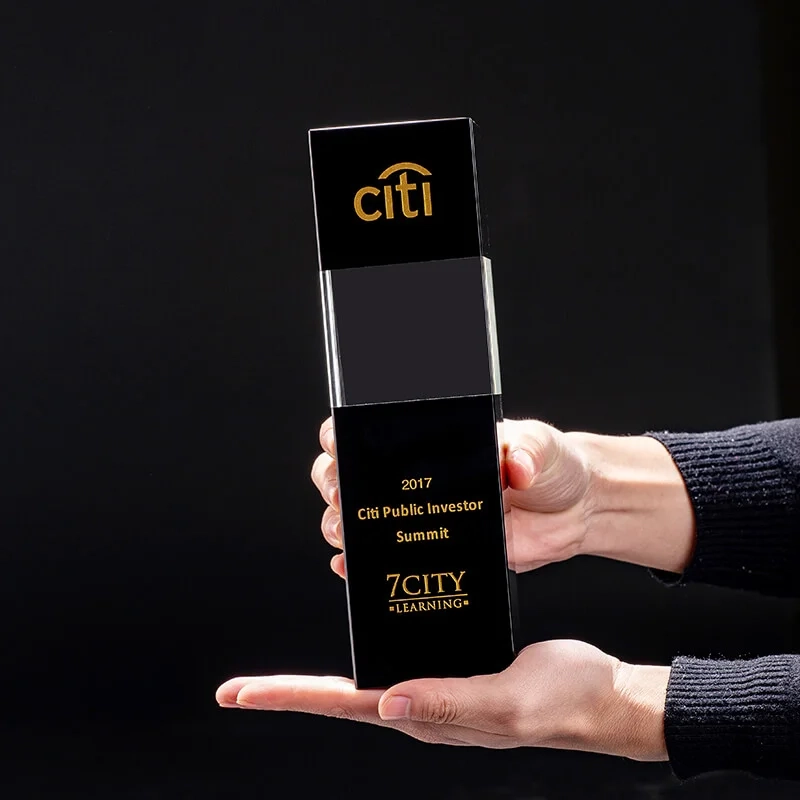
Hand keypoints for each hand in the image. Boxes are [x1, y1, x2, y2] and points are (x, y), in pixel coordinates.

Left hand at [216, 639, 668, 760]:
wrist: (599, 696)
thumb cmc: (564, 703)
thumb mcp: (508, 700)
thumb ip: (449, 701)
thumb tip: (386, 705)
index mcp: (427, 714)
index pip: (343, 706)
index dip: (289, 697)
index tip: (240, 694)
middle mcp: (422, 703)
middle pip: (341, 698)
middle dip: (290, 693)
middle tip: (240, 690)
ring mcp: (435, 687)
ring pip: (366, 680)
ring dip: (322, 677)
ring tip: (280, 677)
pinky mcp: (452, 666)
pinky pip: (401, 656)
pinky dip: (372, 643)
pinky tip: (366, 629)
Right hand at [311, 417, 693, 575]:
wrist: (573, 511)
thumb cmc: (551, 465)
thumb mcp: (540, 447)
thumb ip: (528, 450)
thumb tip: (517, 465)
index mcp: (432, 442)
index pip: (372, 432)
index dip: (344, 435)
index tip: (337, 442)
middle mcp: (416, 478)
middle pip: (350, 476)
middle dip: (333, 484)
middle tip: (340, 493)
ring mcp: (421, 515)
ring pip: (359, 519)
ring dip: (341, 526)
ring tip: (345, 533)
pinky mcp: (433, 550)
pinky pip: (386, 559)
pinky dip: (360, 566)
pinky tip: (350, 568)